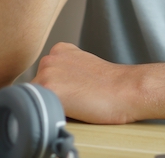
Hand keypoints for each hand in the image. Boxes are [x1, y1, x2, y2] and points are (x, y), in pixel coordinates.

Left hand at [34, 42, 164, 125]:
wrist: (127, 89)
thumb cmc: (111, 85)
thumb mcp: (84, 66)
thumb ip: (66, 71)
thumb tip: (55, 89)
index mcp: (59, 50)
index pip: (45, 77)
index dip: (60, 90)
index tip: (76, 93)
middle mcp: (50, 57)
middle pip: (37, 88)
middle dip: (52, 97)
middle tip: (78, 100)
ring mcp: (47, 72)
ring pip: (37, 100)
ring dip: (51, 106)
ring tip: (77, 105)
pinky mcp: (49, 89)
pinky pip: (40, 110)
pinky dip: (53, 114)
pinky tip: (73, 110)